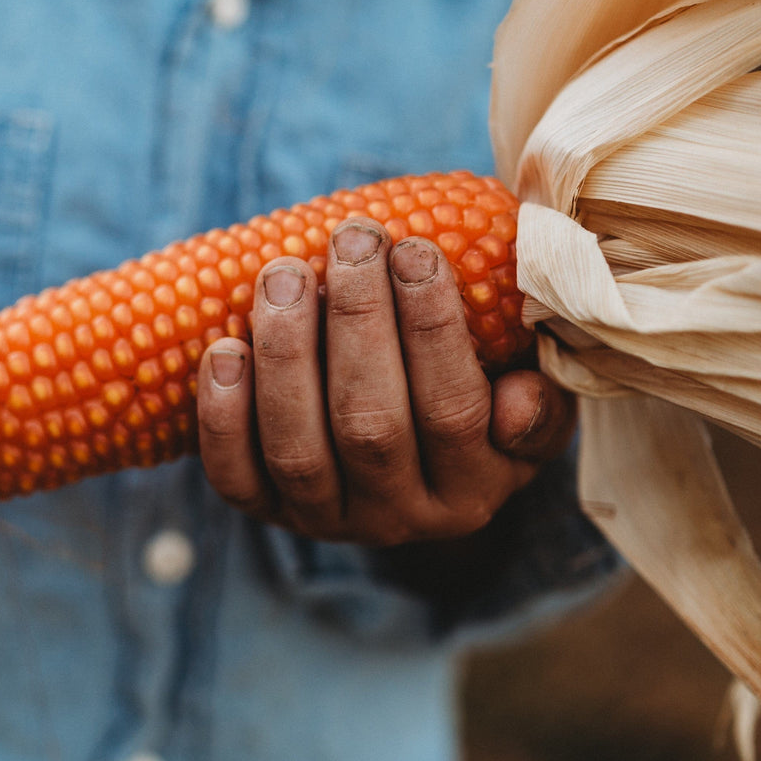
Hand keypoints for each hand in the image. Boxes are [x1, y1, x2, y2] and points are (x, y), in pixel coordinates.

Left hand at [195, 220, 575, 545]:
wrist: (395, 456)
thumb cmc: (470, 398)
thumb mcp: (521, 397)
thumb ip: (537, 396)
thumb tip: (515, 400)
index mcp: (472, 489)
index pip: (452, 410)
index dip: (431, 328)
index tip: (413, 247)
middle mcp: (399, 517)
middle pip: (370, 426)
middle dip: (357, 322)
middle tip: (350, 241)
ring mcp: (325, 519)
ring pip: (298, 449)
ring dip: (286, 354)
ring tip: (284, 274)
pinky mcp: (264, 511)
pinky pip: (236, 475)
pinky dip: (223, 414)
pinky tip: (225, 348)